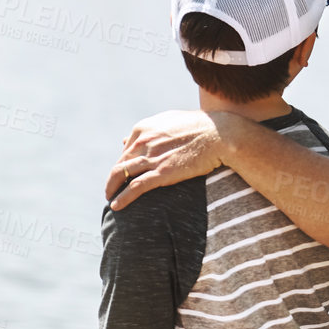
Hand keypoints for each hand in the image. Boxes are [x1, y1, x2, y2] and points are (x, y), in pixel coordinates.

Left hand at [106, 109, 224, 209]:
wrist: (219, 135)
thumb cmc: (199, 128)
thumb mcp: (170, 122)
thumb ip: (148, 131)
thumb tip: (126, 139)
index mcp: (143, 128)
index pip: (126, 150)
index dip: (124, 163)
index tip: (125, 175)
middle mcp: (143, 141)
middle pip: (121, 163)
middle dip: (114, 178)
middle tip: (112, 189)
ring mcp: (152, 157)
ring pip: (121, 174)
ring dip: (112, 188)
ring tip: (109, 198)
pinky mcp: (162, 173)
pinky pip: (135, 187)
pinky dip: (123, 198)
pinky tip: (116, 206)